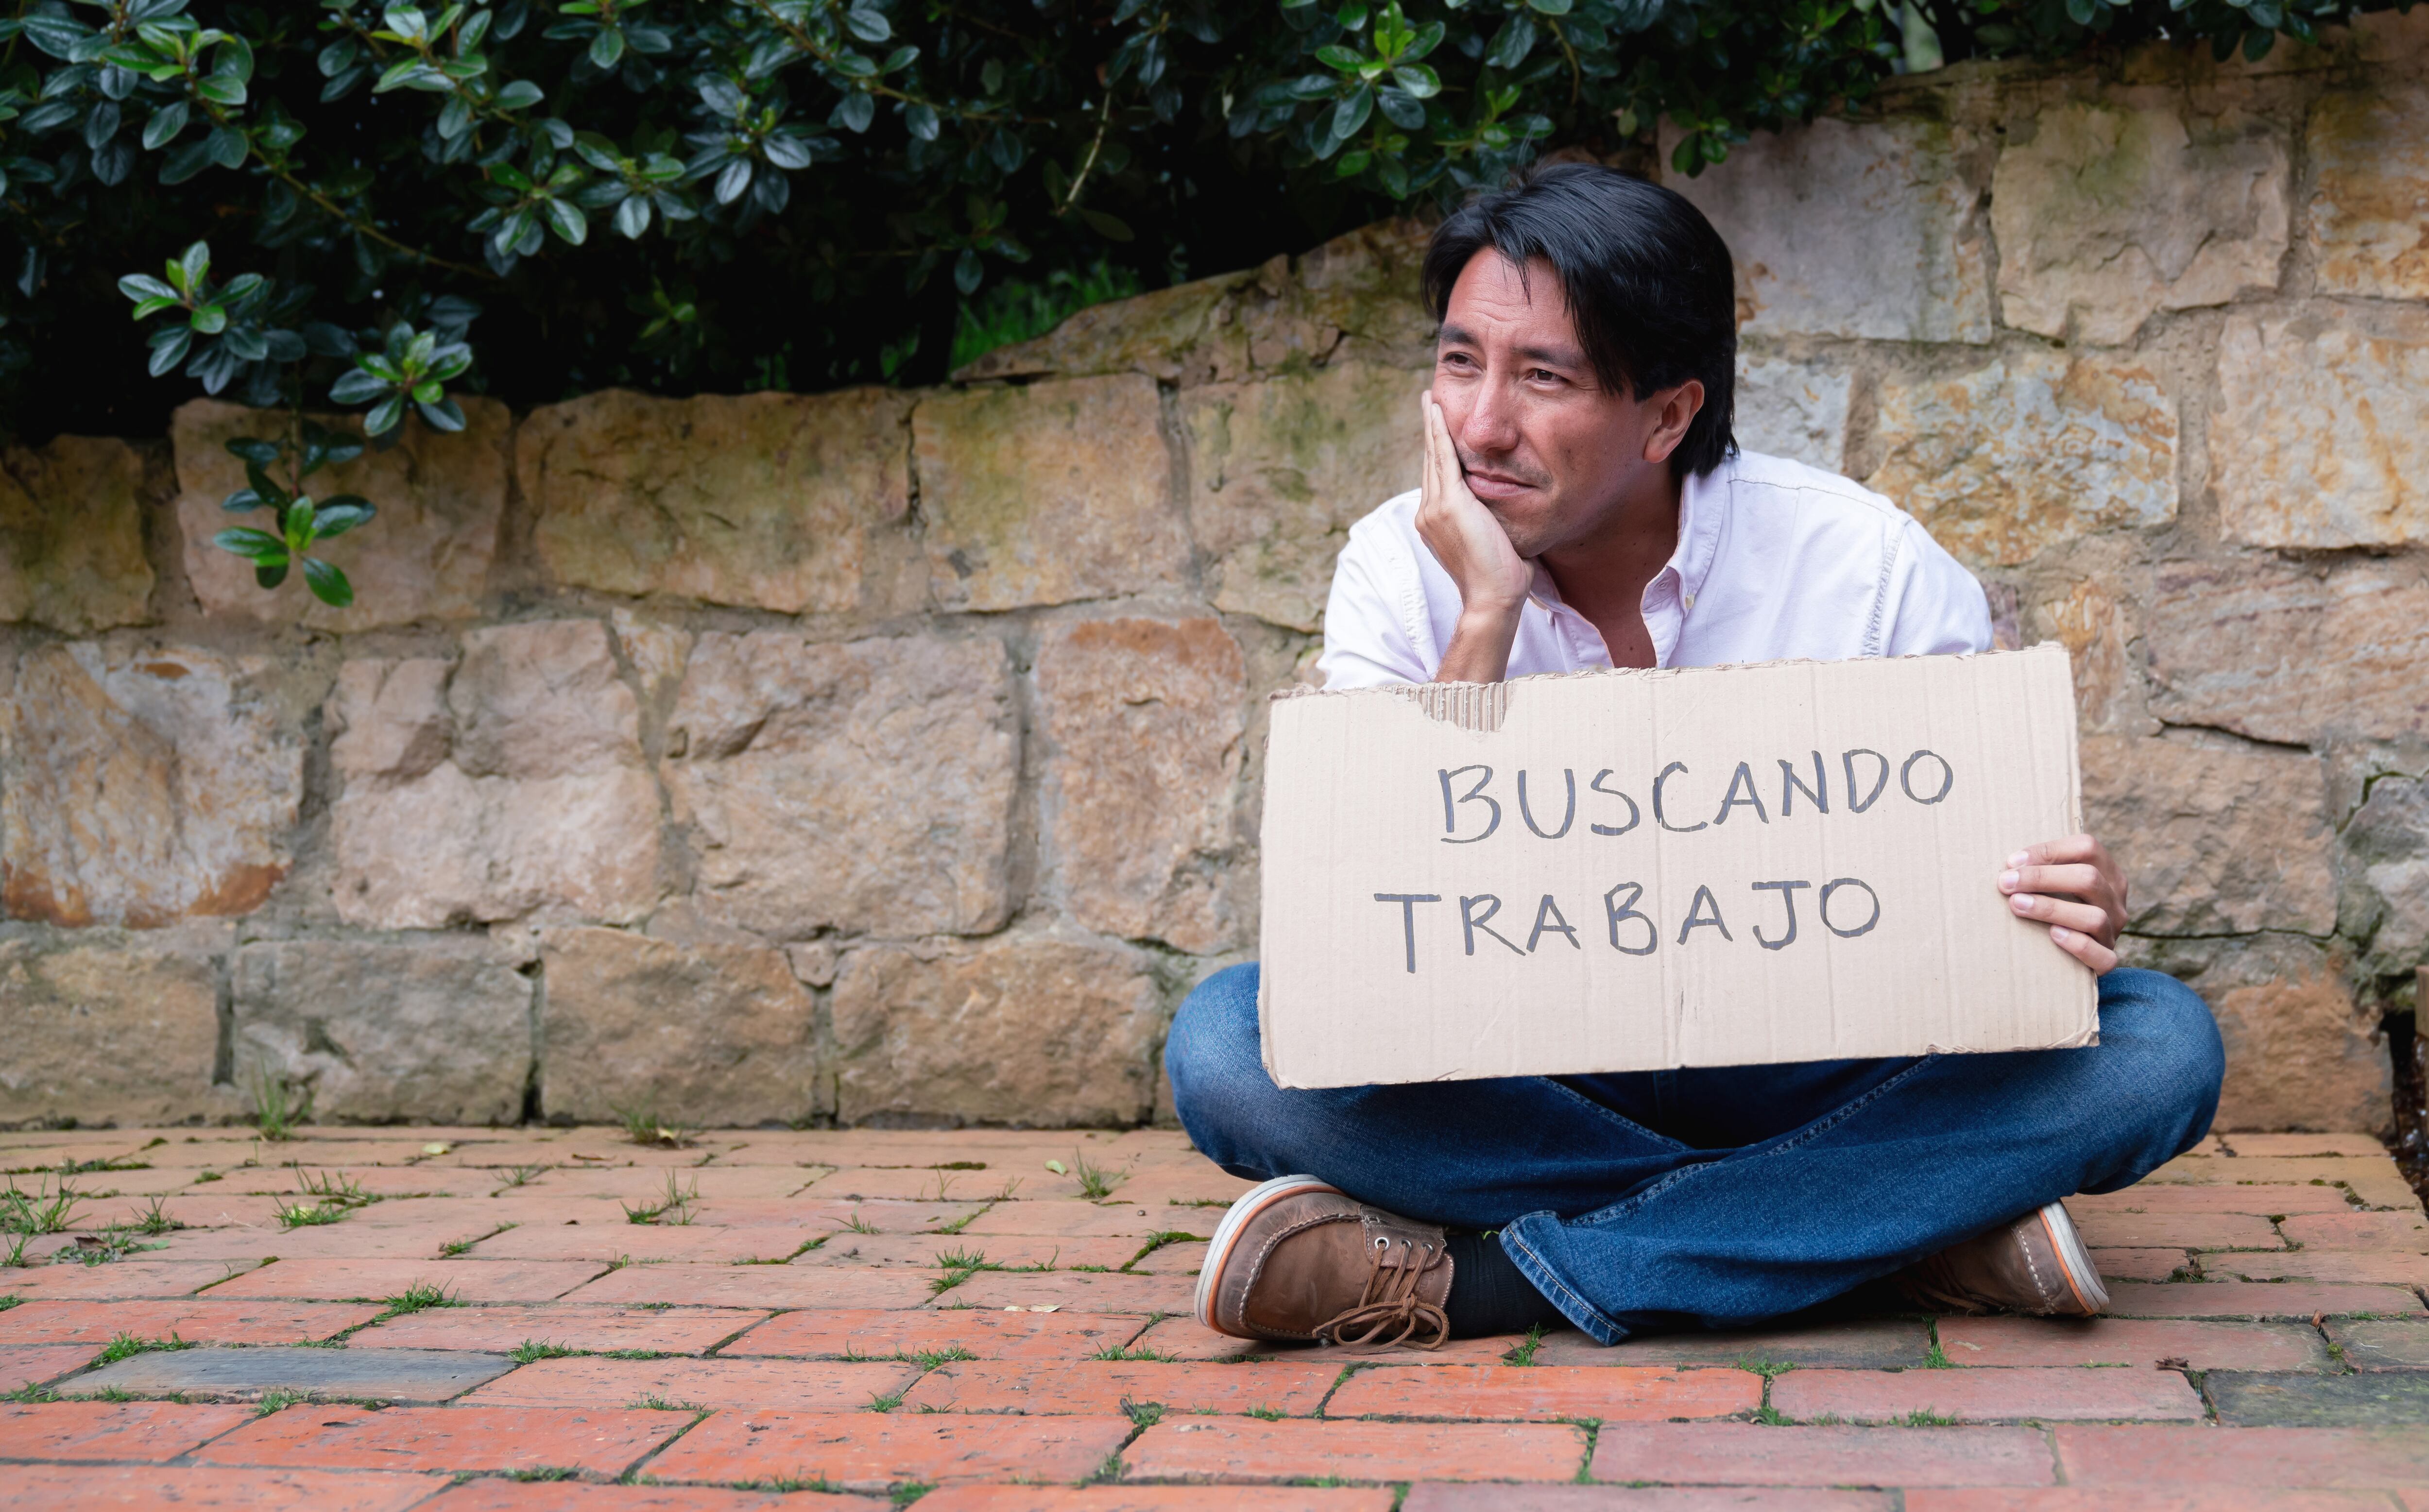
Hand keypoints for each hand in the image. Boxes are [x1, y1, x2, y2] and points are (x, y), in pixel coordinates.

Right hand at [1415, 391, 1530, 681]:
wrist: (1493, 597)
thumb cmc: (1501, 578)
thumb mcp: (1492, 541)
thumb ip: (1489, 521)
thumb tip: (1502, 513)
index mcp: (1436, 523)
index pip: (1437, 478)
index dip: (1436, 451)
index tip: (1437, 430)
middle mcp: (1428, 513)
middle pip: (1429, 461)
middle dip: (1430, 430)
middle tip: (1428, 402)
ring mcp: (1434, 509)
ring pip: (1433, 456)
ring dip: (1432, 425)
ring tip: (1430, 401)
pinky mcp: (1449, 504)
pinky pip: (1443, 458)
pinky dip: (1439, 432)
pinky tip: (1437, 411)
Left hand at [1998, 834, 2128, 973]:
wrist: (2068, 956)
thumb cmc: (2053, 908)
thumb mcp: (2055, 884)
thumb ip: (2042, 870)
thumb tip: (2010, 865)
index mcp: (2106, 872)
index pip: (2087, 848)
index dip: (2048, 850)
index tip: (2012, 862)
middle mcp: (2115, 899)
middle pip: (2088, 879)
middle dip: (2042, 878)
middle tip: (2006, 883)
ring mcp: (2114, 931)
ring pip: (2094, 916)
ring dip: (2051, 908)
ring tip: (2017, 904)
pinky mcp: (2108, 959)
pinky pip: (2102, 955)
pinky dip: (2078, 944)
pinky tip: (2053, 935)